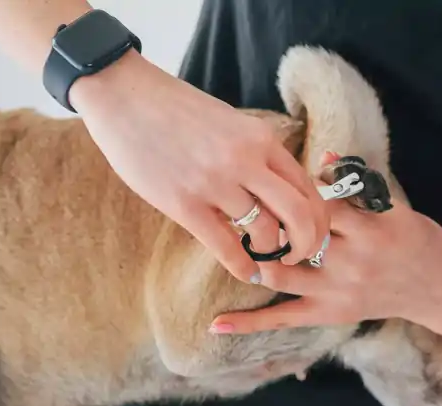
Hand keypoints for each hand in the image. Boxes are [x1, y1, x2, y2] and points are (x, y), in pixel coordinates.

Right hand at [71, 52, 327, 280]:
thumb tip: (272, 189)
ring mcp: (216, 182)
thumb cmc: (172, 109)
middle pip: (300, 214)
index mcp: (260, 139)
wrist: (124, 96)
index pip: (307, 187)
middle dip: (307, 244)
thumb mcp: (228, 123)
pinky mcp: (185, 203)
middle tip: (300, 258)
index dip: (317, 218)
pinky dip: (243, 267)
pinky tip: (246, 273)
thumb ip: (252, 153)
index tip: (311, 234)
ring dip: (269, 253)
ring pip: (265, 233)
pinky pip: (226, 246)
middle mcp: (245, 160)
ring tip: (263, 259)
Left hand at [209, 177, 441, 334]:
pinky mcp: (329, 314)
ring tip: (228, 244)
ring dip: (253, 259)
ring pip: (282, 276)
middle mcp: (351, 263)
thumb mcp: (392, 206)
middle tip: (240, 209)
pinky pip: (283, 319)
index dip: (293, 193)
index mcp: (368, 230)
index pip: (320, 206)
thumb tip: (322, 153)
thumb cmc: (414, 237)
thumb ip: (355, 184)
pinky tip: (216, 323)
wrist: (436, 284)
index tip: (273, 182)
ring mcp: (337, 292)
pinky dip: (249, 323)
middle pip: (295, 240)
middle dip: (266, 225)